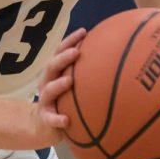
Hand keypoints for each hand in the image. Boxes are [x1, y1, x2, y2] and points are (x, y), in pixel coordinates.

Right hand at [31, 28, 86, 146]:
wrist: (43, 126)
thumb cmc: (63, 100)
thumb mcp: (71, 85)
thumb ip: (86, 72)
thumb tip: (116, 59)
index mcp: (54, 72)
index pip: (59, 51)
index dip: (70, 41)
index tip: (84, 32)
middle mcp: (47, 83)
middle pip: (52, 66)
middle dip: (63, 58)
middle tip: (77, 53)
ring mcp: (45, 101)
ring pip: (49, 90)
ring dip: (58, 85)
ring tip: (69, 81)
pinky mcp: (45, 118)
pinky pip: (51, 119)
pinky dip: (57, 119)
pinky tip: (66, 121)